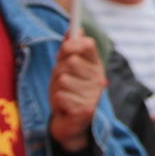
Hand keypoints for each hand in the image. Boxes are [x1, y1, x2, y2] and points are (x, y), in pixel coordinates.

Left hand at [49, 30, 106, 155]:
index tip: (64, 50)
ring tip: (63, 96)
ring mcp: (93, 95)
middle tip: (62, 82)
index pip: (87, 45)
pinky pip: (60, 96)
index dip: (72, 44)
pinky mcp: (85, 110)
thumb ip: (70, 50)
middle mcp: (99, 79)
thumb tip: (75, 29)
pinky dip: (57, 102)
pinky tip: (64, 108)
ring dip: (56, 89)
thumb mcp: (68, 70)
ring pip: (63, 79)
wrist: (72, 126)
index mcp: (96, 67)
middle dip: (59, 71)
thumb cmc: (68, 94)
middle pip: (70, 61)